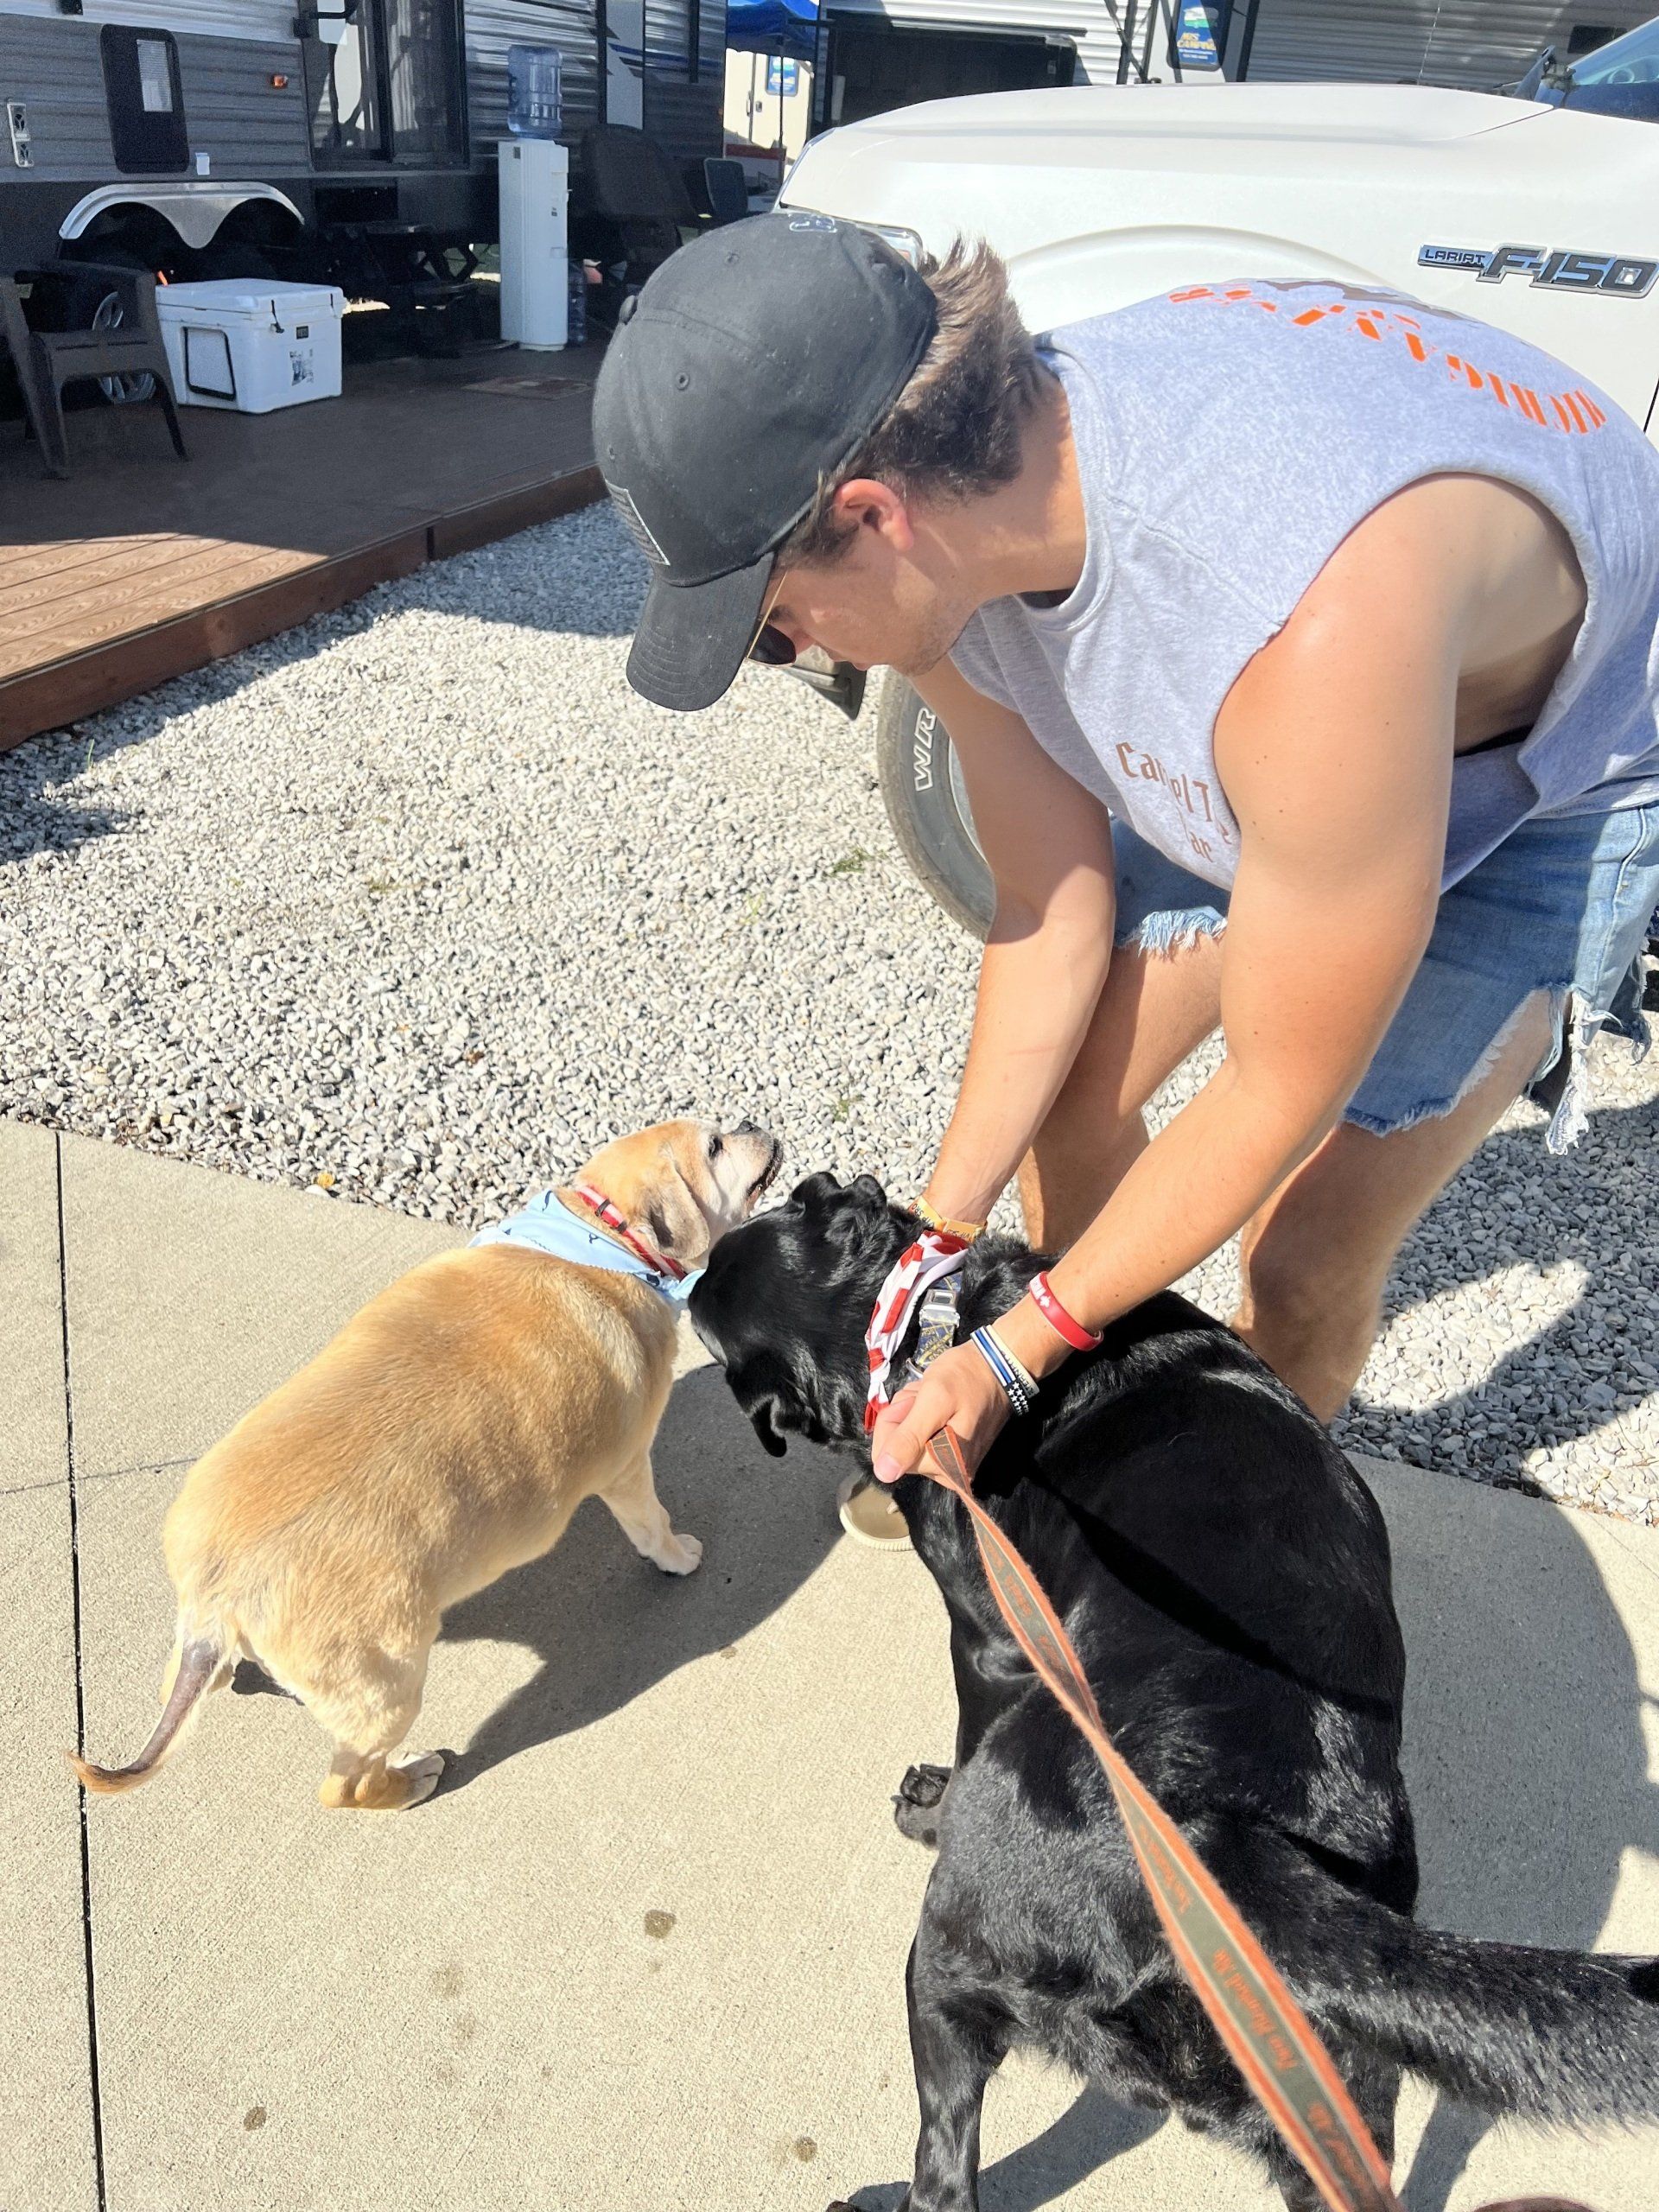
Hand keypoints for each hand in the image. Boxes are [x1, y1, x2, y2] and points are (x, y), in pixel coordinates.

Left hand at [870, 1341, 1009, 1487]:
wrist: (1000, 1366)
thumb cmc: (967, 1377)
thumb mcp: (934, 1400)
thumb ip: (909, 1437)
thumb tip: (884, 1473)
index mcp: (945, 1466)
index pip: (889, 1457)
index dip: (895, 1423)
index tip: (916, 1402)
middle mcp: (950, 1475)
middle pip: (899, 1451)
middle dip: (905, 1417)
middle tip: (925, 1397)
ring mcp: (954, 1465)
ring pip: (909, 1441)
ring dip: (913, 1413)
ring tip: (934, 1396)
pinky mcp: (956, 1453)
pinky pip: (924, 1438)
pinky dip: (924, 1416)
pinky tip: (939, 1402)